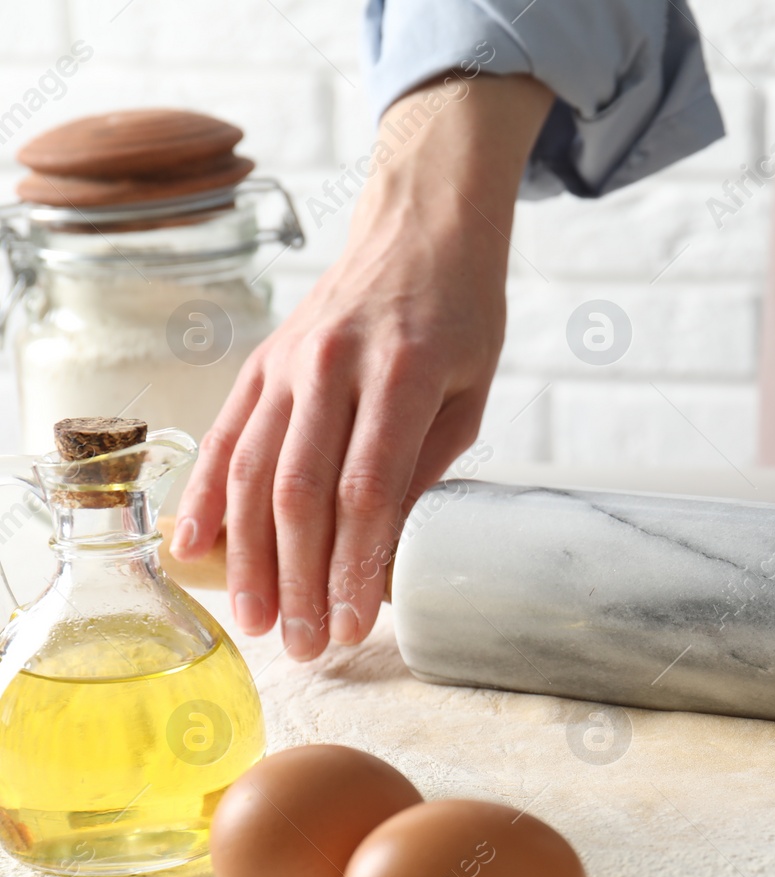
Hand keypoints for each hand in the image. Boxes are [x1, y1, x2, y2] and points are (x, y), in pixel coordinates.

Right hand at [170, 73, 553, 659]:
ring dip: (250, 556)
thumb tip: (385, 550)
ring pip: (254, 472)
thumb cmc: (461, 314)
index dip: (356, 567)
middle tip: (306, 646)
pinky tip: (197, 551)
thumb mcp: (470, 391)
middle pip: (301, 492)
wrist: (419, 226)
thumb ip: (427, 465)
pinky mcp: (261, 362)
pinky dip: (206, 498)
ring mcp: (287, 362)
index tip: (355, 624)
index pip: (368, 490)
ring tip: (256, 621)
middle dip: (301, 580)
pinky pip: (226, 437)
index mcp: (401, 374)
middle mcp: (332, 366)